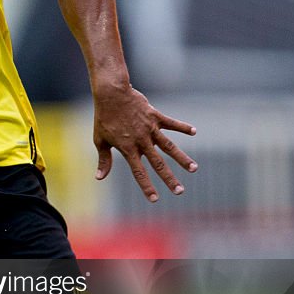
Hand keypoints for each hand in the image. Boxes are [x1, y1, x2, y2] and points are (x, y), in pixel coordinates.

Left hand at [93, 85, 197, 201]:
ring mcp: (150, 129)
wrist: (111, 94)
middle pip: (158, 164)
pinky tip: (194, 131)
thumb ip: (104, 160)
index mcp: (128, 149)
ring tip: (194, 168)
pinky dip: (182, 127)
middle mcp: (141, 141)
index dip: (146, 186)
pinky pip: (171, 123)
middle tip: (180, 191)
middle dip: (169, 179)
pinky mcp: (155, 116)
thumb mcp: (100, 140)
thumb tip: (100, 177)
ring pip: (169, 146)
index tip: (155, 199)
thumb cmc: (104, 118)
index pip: (139, 172)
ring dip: (182, 158)